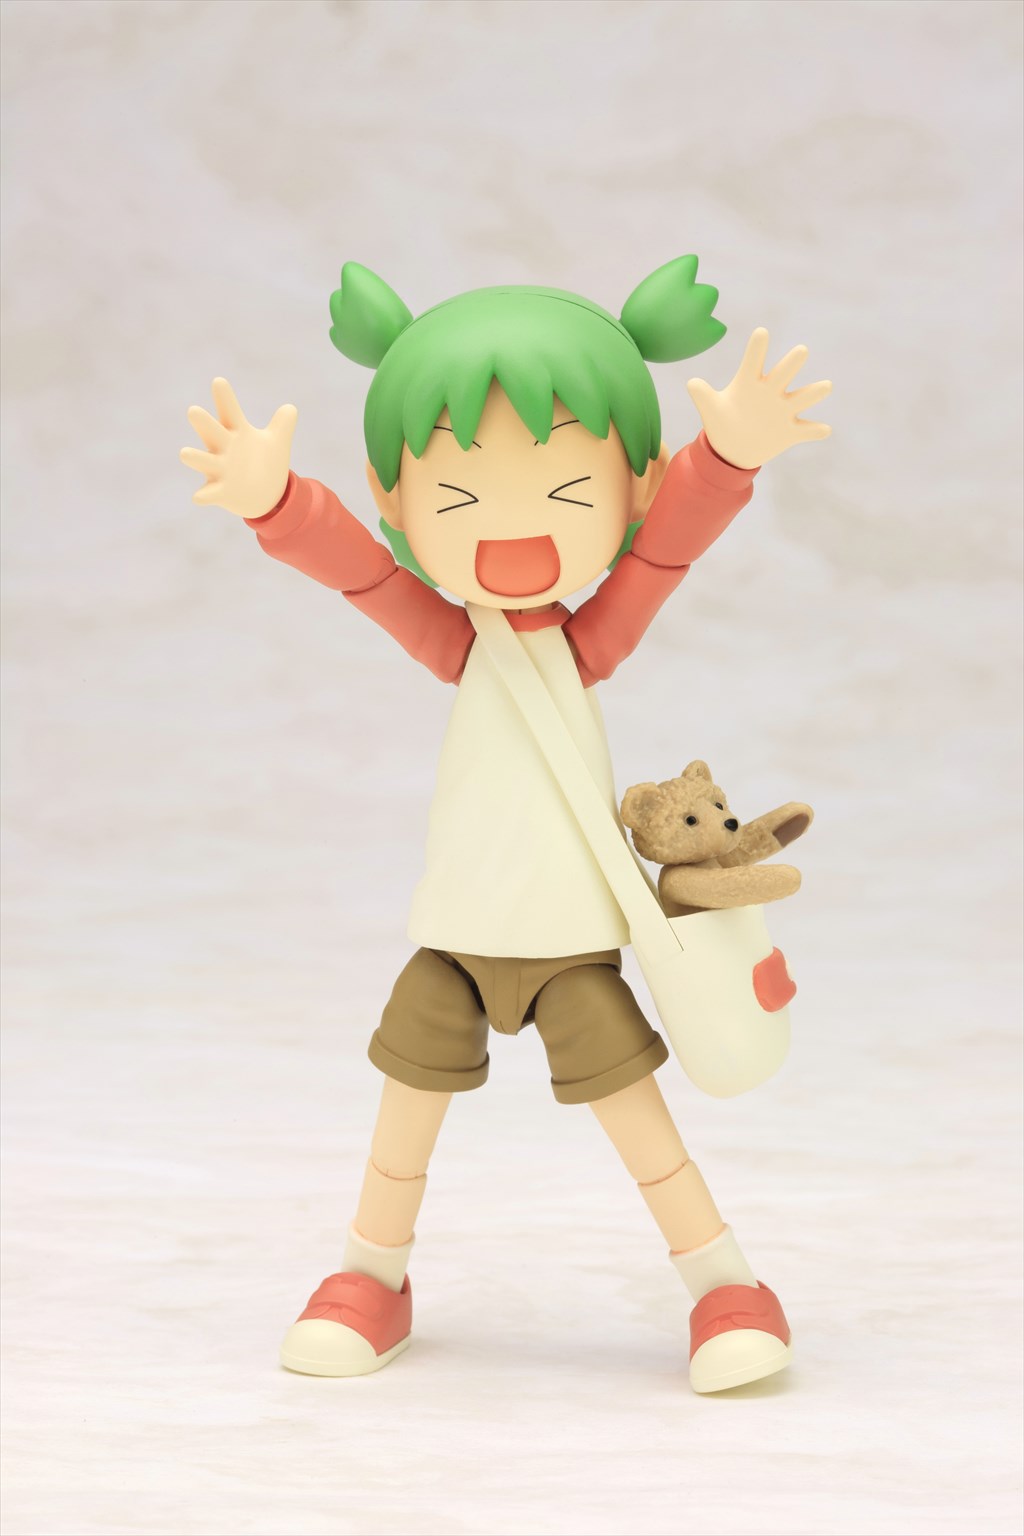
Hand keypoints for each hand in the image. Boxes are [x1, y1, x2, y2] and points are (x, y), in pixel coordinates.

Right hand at [180, 378, 297, 518]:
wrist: (265, 494)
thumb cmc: (265, 462)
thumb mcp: (276, 442)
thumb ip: (282, 425)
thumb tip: (290, 408)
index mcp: (237, 433)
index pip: (230, 412)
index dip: (225, 398)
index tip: (219, 381)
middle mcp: (224, 449)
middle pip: (211, 432)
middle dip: (203, 423)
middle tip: (194, 410)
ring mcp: (220, 470)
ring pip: (202, 461)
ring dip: (195, 457)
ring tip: (185, 453)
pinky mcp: (220, 492)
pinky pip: (208, 493)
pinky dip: (203, 495)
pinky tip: (199, 497)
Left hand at [686, 328, 830, 469]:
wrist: (733, 448)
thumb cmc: (722, 422)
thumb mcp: (711, 410)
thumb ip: (703, 396)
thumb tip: (691, 383)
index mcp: (750, 382)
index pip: (753, 361)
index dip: (757, 348)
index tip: (761, 332)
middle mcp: (770, 391)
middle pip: (783, 373)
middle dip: (791, 363)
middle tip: (801, 350)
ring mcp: (783, 411)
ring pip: (802, 398)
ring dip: (814, 392)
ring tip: (825, 386)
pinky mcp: (790, 432)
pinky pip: (806, 430)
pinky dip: (815, 430)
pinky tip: (824, 430)